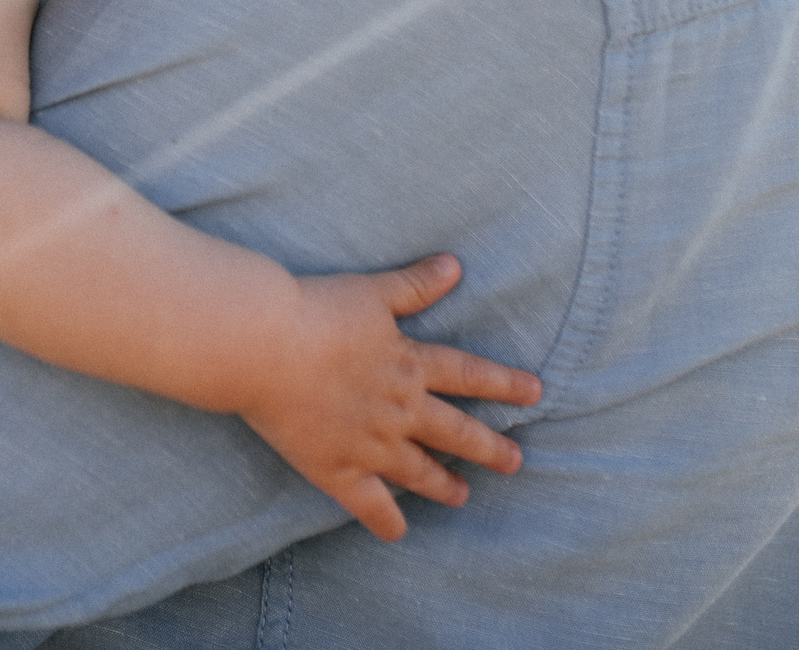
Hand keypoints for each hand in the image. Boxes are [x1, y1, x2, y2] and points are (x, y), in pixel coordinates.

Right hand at [234, 254, 541, 542]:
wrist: (263, 345)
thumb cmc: (314, 310)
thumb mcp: (371, 291)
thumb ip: (415, 284)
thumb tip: (456, 266)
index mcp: (409, 364)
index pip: (468, 375)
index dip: (503, 384)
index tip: (535, 392)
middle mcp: (400, 409)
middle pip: (454, 432)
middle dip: (488, 448)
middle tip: (515, 462)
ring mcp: (371, 444)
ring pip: (419, 471)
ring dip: (444, 485)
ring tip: (462, 496)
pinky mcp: (337, 468)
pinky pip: (369, 504)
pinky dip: (386, 521)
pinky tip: (398, 532)